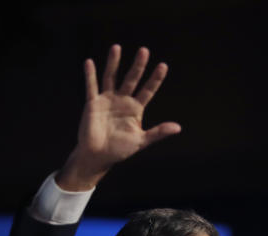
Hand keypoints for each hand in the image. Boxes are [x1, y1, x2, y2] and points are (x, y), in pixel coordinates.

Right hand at [57, 44, 180, 190]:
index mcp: (135, 109)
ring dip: (114, 63)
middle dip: (138, 66)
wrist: (98, 156)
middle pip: (132, 79)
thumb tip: (178, 127)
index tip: (163, 66)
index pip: (148, 90)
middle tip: (144, 50)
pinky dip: (90, 75)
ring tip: (116, 47)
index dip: (155, 79)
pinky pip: (91, 87)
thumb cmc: (119, 150)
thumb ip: (158, 132)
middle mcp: (122, 101)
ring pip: (111, 77)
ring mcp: (107, 100)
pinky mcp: (93, 103)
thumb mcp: (141, 141)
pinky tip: (89, 62)